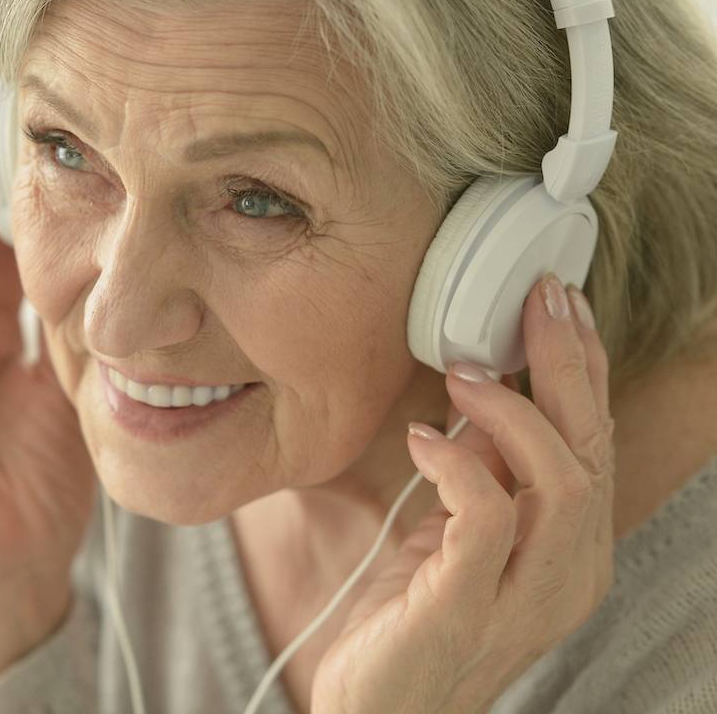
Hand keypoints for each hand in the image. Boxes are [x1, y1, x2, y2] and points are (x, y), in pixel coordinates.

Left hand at [309, 274, 614, 713]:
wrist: (377, 711)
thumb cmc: (411, 618)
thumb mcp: (454, 532)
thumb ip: (482, 471)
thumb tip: (483, 388)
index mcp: (570, 551)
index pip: (594, 444)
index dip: (584, 367)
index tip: (561, 301)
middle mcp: (567, 574)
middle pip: (591, 450)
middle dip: (568, 364)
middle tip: (540, 298)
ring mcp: (525, 598)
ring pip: (562, 480)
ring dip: (515, 411)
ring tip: (465, 374)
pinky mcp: (468, 608)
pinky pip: (488, 518)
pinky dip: (460, 464)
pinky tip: (425, 436)